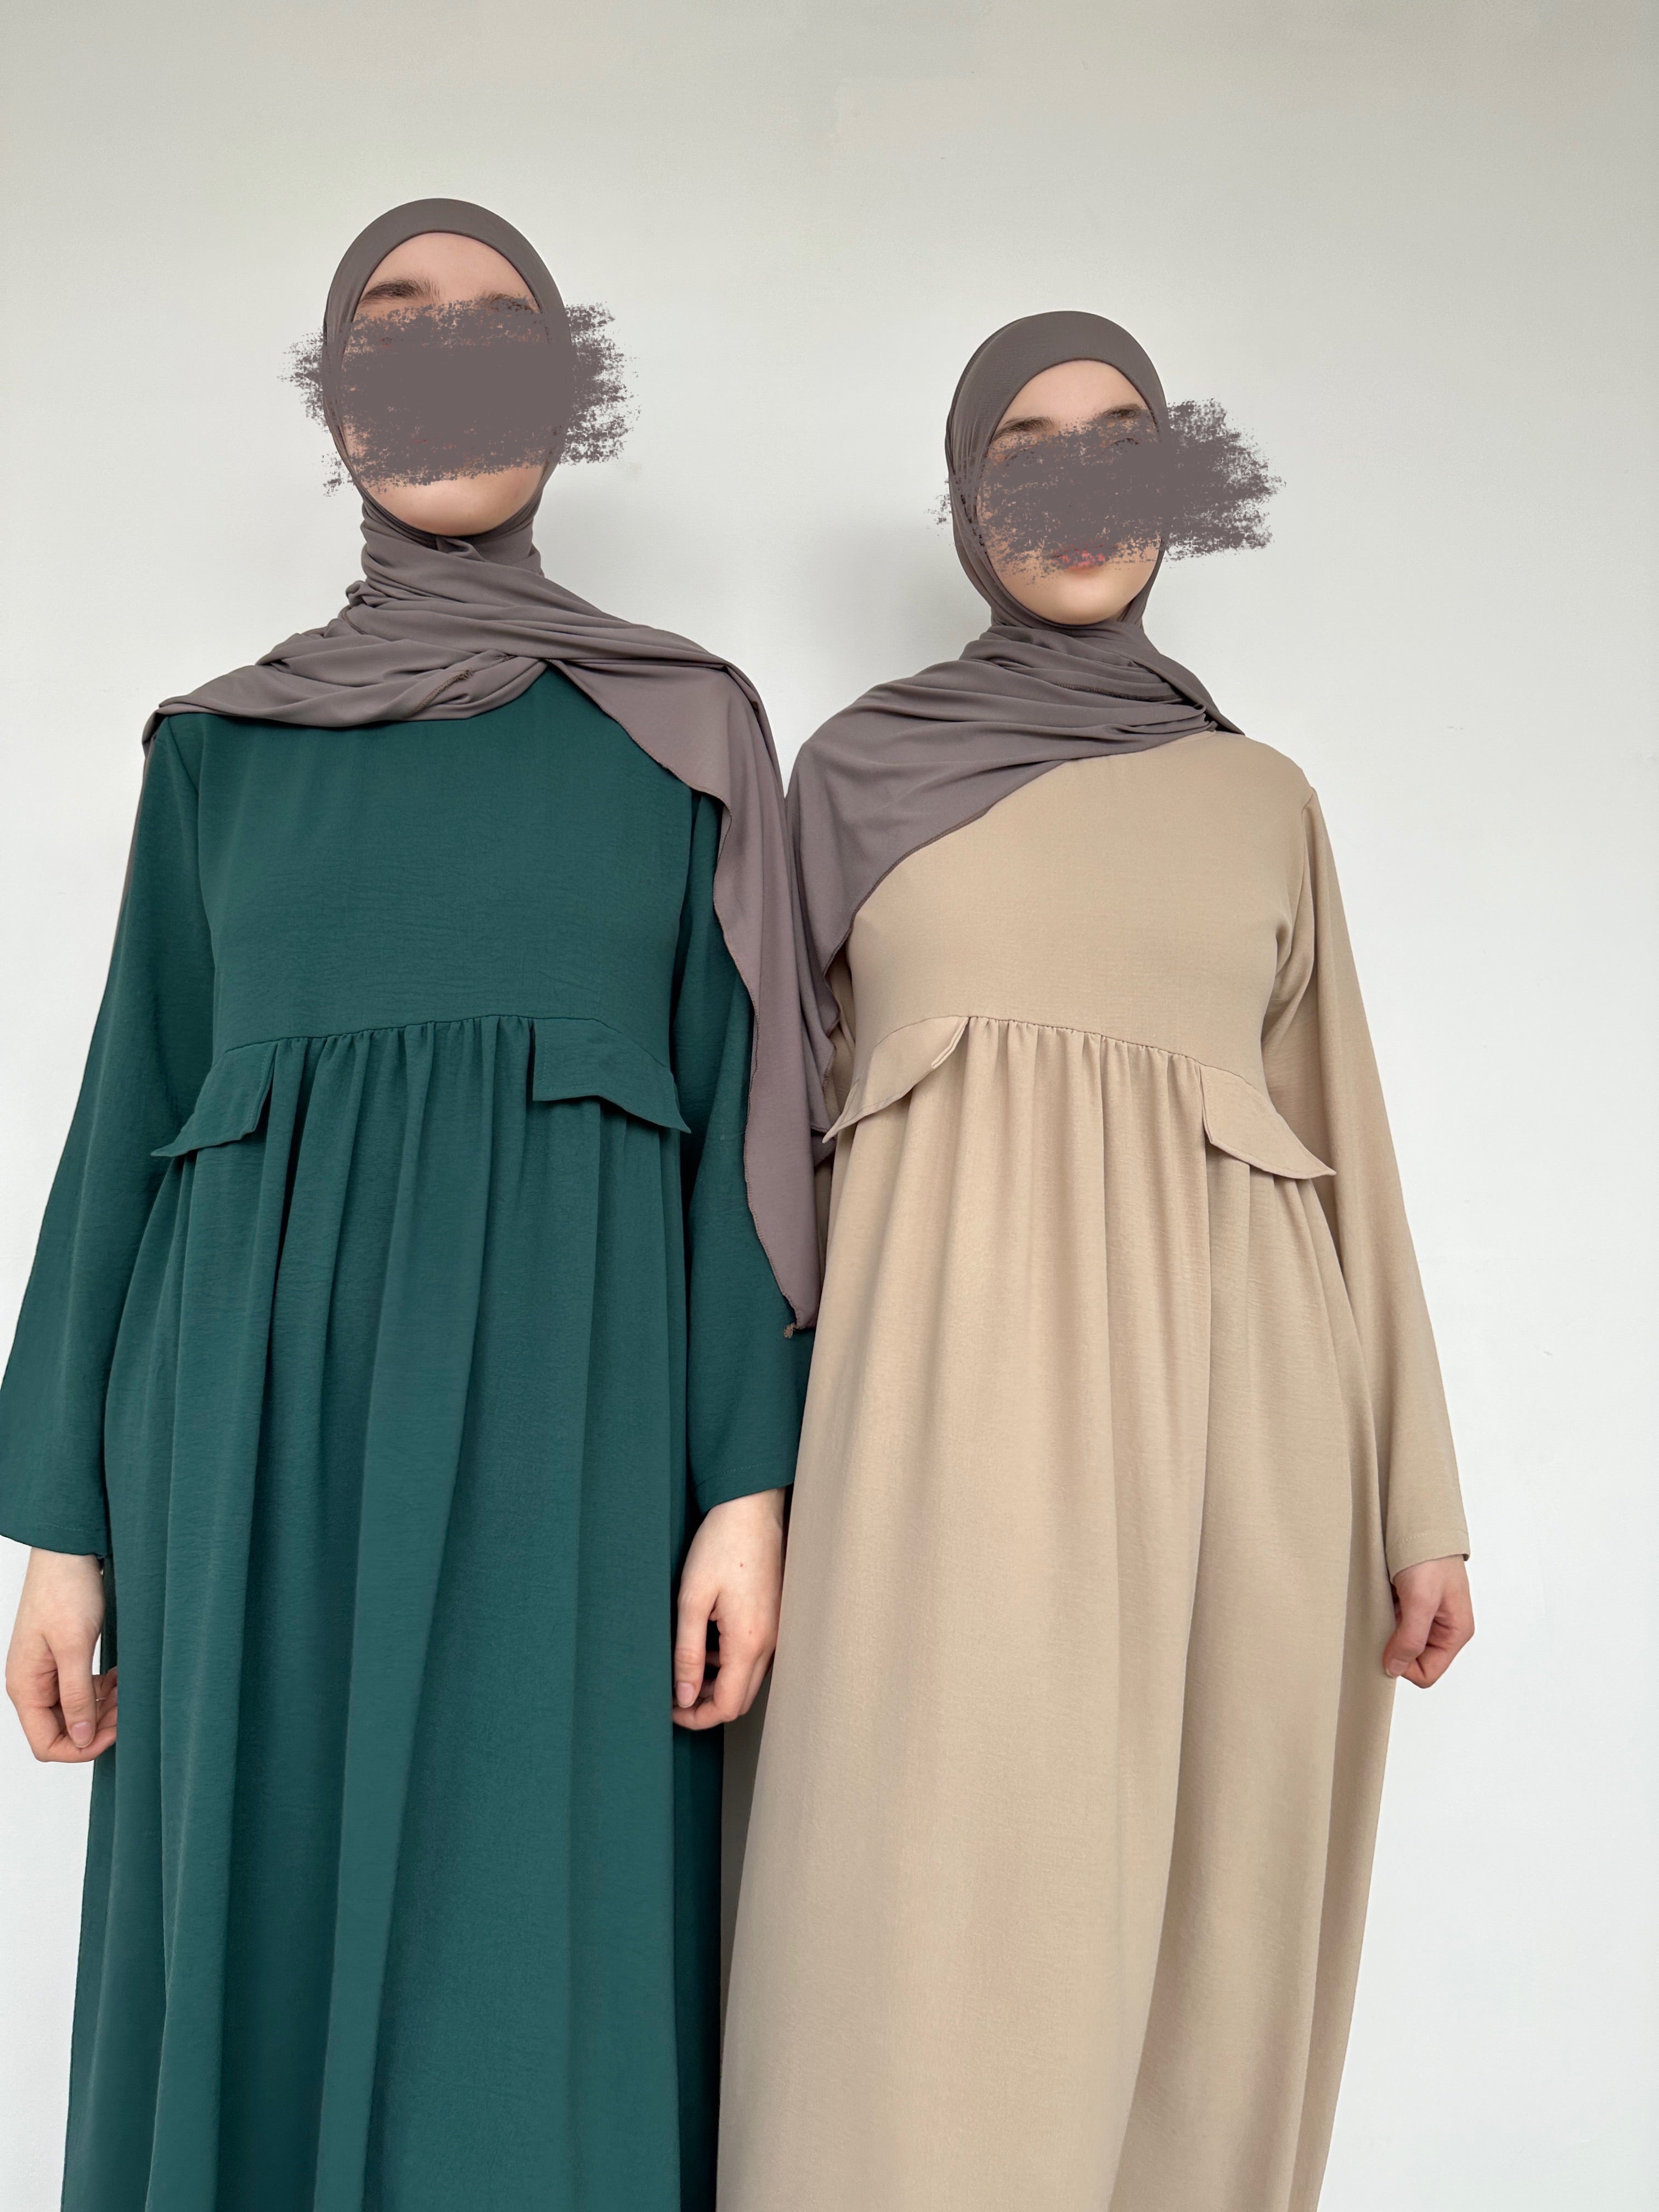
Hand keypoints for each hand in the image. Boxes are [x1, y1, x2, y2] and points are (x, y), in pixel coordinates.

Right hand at [6, 1548, 116, 1761]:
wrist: (68, 1552)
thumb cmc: (66, 1591)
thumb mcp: (75, 1647)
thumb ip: (76, 1695)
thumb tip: (81, 1739)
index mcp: (26, 1686)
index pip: (46, 1743)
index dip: (81, 1748)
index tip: (114, 1733)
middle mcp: (33, 1683)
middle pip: (63, 1729)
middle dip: (97, 1725)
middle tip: (128, 1707)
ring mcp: (47, 1671)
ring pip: (76, 1709)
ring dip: (103, 1707)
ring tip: (128, 1690)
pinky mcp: (63, 1657)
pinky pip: (81, 1688)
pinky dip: (103, 1688)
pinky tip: (121, 1676)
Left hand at [672, 1489, 785, 1730]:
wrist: (752, 1508)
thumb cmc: (720, 1547)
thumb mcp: (692, 1600)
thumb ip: (688, 1653)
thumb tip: (684, 1697)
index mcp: (748, 1642)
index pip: (728, 1707)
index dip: (697, 1718)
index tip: (670, 1708)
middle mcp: (769, 1642)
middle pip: (741, 1699)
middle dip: (706, 1705)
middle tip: (674, 1693)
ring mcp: (776, 1630)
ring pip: (748, 1679)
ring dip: (718, 1683)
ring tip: (686, 1664)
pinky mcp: (774, 1618)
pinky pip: (755, 1656)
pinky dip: (730, 1662)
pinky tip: (708, 1640)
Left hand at [1383, 1555, 1473, 1687]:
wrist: (1422, 1525)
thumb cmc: (1430, 1558)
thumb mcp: (1421, 1600)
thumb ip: (1410, 1638)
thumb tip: (1394, 1669)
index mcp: (1454, 1633)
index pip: (1427, 1673)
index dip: (1404, 1665)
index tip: (1387, 1644)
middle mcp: (1443, 1629)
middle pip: (1413, 1659)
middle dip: (1393, 1646)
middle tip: (1381, 1623)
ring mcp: (1427, 1617)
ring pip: (1401, 1641)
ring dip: (1387, 1629)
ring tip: (1382, 1607)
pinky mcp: (1412, 1604)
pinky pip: (1394, 1623)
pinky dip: (1384, 1615)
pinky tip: (1381, 1600)